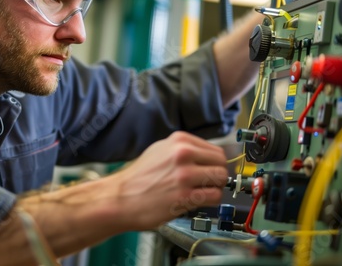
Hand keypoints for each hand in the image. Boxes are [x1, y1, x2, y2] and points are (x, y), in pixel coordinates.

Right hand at [111, 131, 227, 229]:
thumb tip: (207, 156)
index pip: (216, 149)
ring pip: (221, 179)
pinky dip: (210, 201)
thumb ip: (184, 150)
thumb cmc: (138, 177)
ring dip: (215, 188)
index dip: (215, 163)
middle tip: (208, 184)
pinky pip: (214, 196)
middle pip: (221, 163)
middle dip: (218, 175)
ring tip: (201, 193)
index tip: (211, 171)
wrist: (119, 197)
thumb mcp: (160, 150)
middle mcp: (183, 154)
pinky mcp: (184, 196)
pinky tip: (197, 201)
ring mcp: (184, 175)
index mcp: (179, 140)